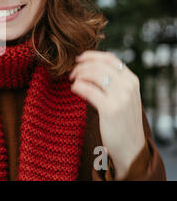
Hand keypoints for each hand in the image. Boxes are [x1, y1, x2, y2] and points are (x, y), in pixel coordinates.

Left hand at [69, 50, 145, 179]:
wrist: (130, 147)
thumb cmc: (121, 121)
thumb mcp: (123, 96)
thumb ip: (113, 81)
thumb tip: (89, 65)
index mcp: (132, 80)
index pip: (110, 58)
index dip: (91, 55)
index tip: (78, 59)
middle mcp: (128, 86)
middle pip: (99, 65)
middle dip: (81, 66)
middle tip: (72, 74)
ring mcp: (121, 97)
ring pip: (93, 74)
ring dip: (78, 75)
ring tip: (73, 81)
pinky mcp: (110, 109)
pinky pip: (87, 89)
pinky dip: (77, 86)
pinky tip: (74, 89)